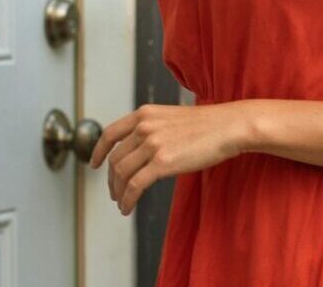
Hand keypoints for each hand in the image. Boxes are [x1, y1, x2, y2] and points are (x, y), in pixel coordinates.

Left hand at [89, 102, 253, 214]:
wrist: (229, 126)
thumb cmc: (208, 125)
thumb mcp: (172, 118)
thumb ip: (153, 128)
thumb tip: (141, 148)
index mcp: (145, 114)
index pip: (110, 133)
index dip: (98, 151)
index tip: (94, 164)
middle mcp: (144, 126)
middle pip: (115, 159)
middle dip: (111, 180)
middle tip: (114, 193)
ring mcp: (152, 144)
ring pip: (121, 174)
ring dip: (118, 192)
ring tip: (121, 203)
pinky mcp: (162, 162)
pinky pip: (134, 186)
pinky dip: (127, 200)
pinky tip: (128, 208)